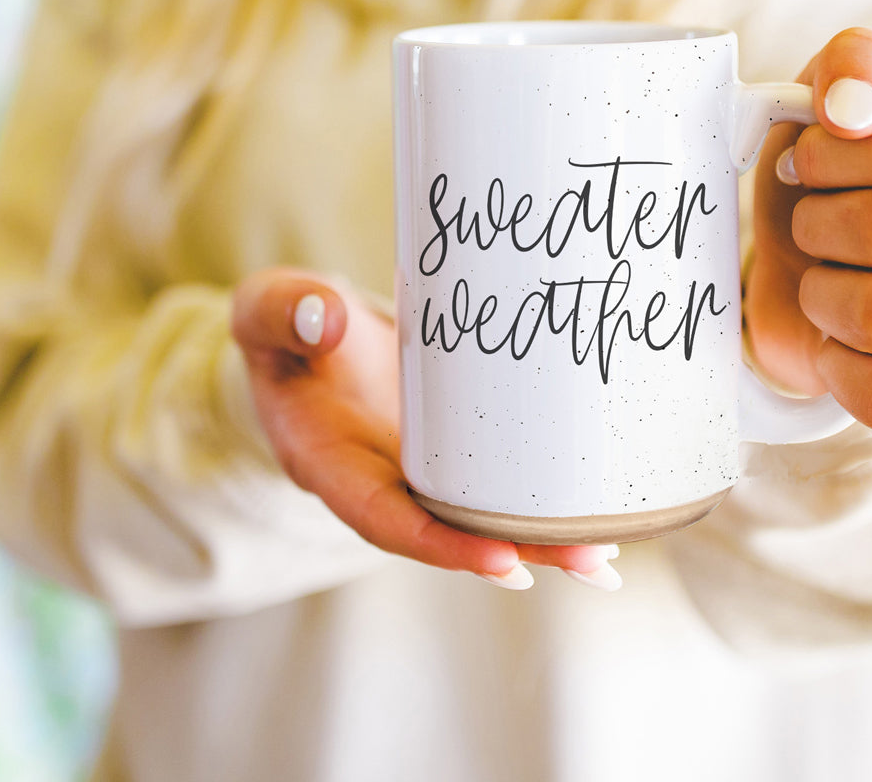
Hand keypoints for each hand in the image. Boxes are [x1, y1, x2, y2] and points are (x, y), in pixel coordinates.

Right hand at [231, 268, 620, 589]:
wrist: (305, 337)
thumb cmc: (284, 328)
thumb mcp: (267, 311)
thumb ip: (283, 313)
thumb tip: (323, 318)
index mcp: (328, 461)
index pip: (383, 517)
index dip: (440, 543)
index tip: (502, 560)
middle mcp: (377, 479)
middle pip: (447, 531)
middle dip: (519, 550)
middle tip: (590, 556)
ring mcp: (417, 469)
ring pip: (478, 516)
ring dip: (542, 540)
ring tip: (604, 551)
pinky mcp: (449, 449)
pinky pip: (491, 483)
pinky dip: (537, 504)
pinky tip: (593, 515)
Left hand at [744, 28, 871, 437]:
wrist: (797, 278)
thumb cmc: (827, 186)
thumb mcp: (828, 109)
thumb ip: (850, 69)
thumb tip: (855, 101)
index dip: (833, 153)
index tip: (808, 161)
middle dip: (819, 223)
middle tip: (810, 224)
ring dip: (822, 291)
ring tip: (824, 279)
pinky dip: (834, 364)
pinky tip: (835, 340)